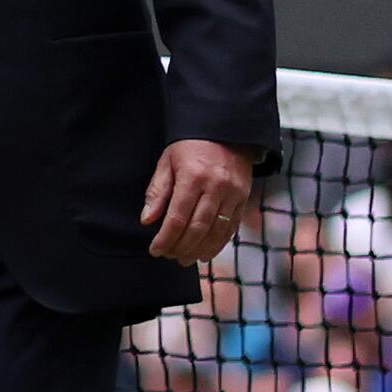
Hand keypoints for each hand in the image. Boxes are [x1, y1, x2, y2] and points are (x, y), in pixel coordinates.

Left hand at [142, 137, 257, 266]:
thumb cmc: (190, 147)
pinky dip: (217, 244)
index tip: (155, 250)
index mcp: (192, 177)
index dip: (165, 238)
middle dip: (181, 247)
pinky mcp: (243, 199)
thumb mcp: (167, 162)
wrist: (225, 132)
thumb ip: (157, 192)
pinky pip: (230, 228)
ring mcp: (233, 194)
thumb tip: (148, 220)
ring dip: (199, 250)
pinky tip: (205, 253)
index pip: (177, 217)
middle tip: (169, 257)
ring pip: (216, 232)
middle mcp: (215, 187)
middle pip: (197, 228)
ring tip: (184, 259)